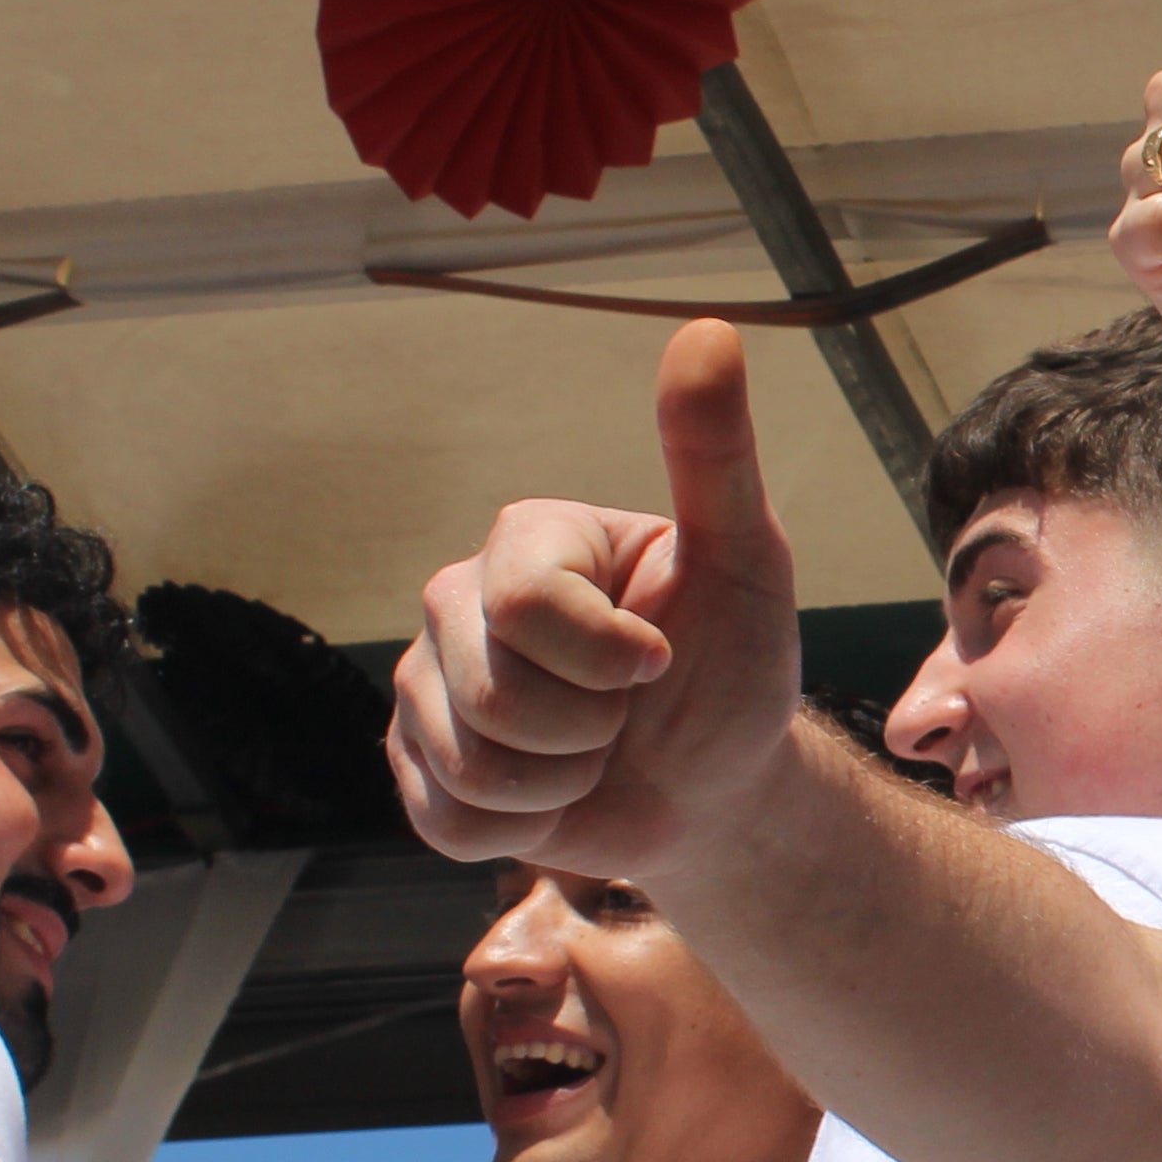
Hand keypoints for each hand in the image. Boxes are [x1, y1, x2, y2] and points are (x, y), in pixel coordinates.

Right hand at [389, 319, 806, 879]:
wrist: (715, 787)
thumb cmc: (733, 668)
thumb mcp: (748, 560)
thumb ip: (716, 453)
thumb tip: (709, 330)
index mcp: (527, 540)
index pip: (525, 608)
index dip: (609, 659)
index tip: (660, 659)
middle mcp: (455, 599)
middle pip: (492, 694)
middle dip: (590, 729)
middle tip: (627, 712)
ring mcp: (424, 685)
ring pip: (468, 765)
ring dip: (563, 784)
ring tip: (594, 754)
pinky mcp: (414, 768)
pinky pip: (446, 820)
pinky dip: (522, 830)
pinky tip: (555, 796)